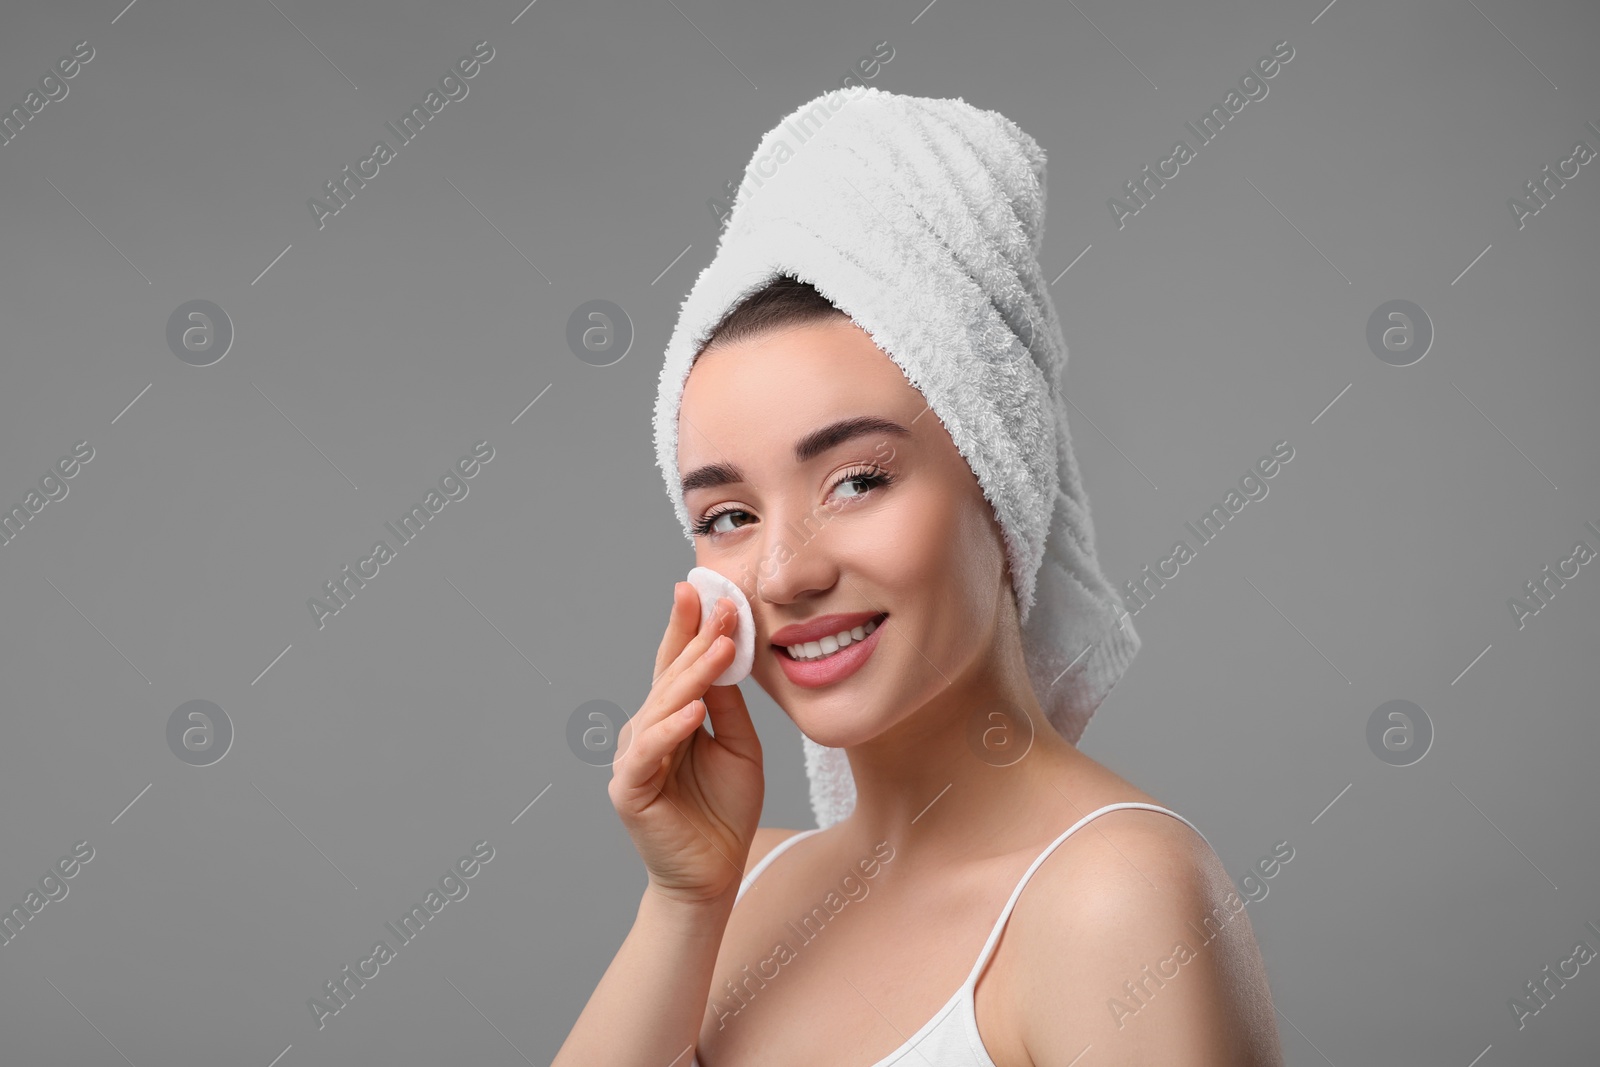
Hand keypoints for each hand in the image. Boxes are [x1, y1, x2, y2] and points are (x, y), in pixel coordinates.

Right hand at [608, 582, 763, 905]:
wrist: (714, 874)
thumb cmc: (724, 811)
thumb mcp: (740, 748)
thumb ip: (728, 707)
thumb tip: (725, 655)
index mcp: (671, 718)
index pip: (679, 665)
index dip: (690, 628)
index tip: (706, 589)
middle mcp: (647, 731)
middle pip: (670, 676)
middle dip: (695, 637)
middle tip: (718, 601)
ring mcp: (634, 758)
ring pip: (662, 705)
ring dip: (693, 673)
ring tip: (721, 646)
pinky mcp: (629, 789)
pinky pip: (650, 751)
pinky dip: (671, 728)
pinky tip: (694, 709)